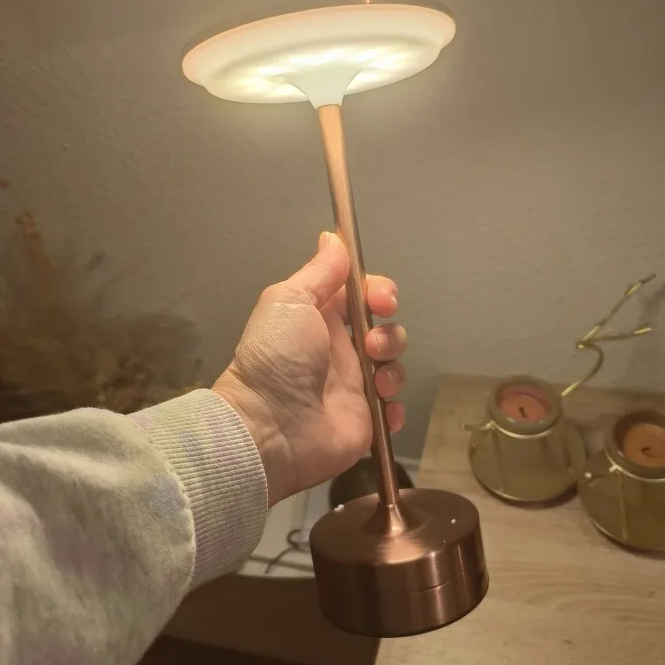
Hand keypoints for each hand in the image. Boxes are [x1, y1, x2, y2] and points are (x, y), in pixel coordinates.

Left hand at [213, 232, 407, 505]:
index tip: (380, 299)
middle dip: (390, 333)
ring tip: (375, 382)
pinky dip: (394, 408)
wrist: (269, 427)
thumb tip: (332, 237)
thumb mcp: (290, 301)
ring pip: (394, 367)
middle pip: (386, 330)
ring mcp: (354, 388)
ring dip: (393, 369)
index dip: (379, 292)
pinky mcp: (365, 421)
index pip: (363, 296)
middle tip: (370, 346)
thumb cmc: (276, 358)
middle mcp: (340, 352)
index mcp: (322, 320)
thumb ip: (319, 271)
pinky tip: (381, 407)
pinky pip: (394, 409)